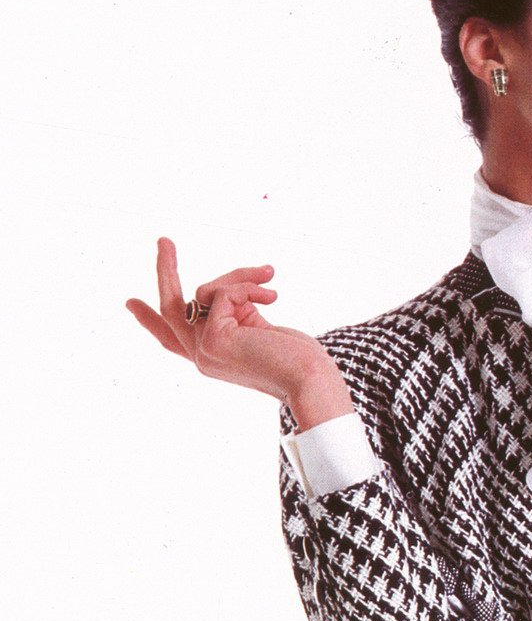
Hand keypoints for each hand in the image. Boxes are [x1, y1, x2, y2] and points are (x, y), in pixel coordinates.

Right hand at [125, 238, 337, 406]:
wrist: (312, 379)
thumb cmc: (298, 359)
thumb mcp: (259, 327)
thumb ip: (237, 313)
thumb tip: (226, 293)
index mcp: (213, 358)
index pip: (174, 340)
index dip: (151, 320)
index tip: (131, 303)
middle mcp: (202, 357)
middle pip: (171, 309)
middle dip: (165, 271)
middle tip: (164, 240)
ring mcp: (204, 349)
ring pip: (206, 290)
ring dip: (240, 276)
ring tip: (270, 278)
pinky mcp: (213, 337)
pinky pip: (225, 291)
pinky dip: (249, 285)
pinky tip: (273, 295)